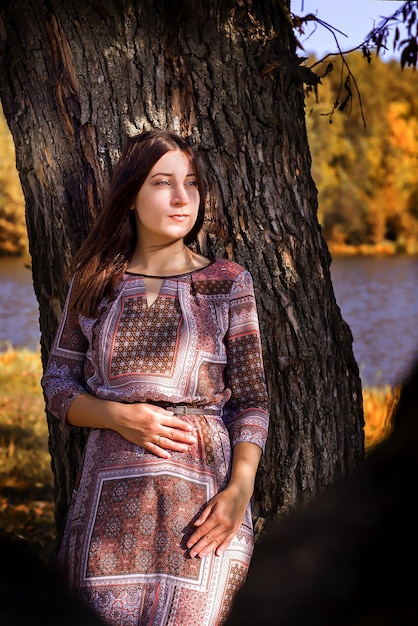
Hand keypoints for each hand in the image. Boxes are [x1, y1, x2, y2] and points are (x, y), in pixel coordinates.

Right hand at [67, 395, 196, 458]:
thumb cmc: (133, 409)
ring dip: (176, 446)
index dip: (183, 425)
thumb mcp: (148, 406)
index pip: (173, 422)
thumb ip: (160, 411)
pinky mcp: (142, 442)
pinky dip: (160, 453)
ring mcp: (148, 436)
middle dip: (184, 437)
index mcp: (156, 417)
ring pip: (165, 443)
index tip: (191, 428)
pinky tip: (168, 456)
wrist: (119, 417)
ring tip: (185, 449)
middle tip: (193, 441)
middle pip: (172, 434)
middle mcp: (154, 428)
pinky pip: (153, 449)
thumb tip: (171, 415)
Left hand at [186, 483, 249, 557]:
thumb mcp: (212, 502)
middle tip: (191, 554)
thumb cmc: (224, 497)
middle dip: (199, 546)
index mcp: (217, 516)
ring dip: (208, 549)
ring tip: (200, 556)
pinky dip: (222, 547)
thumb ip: (204, 515)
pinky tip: (217, 553)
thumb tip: (195, 525)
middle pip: (209, 537)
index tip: (188, 544)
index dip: (195, 538)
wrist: (240, 494)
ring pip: (218, 541)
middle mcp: (224, 524)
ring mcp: (231, 528)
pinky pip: (228, 540)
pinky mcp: (236, 529)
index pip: (203, 530)